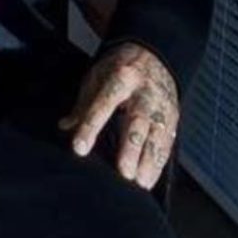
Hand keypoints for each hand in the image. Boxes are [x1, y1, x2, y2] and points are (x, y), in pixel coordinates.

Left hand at [57, 42, 178, 189]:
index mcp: (121, 77)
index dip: (91, 127)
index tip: (79, 148)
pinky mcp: (172, 116)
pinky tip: (150, 178)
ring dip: (149, 161)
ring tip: (140, 183)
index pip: (103, 104)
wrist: (152, 54)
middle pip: (138, 122)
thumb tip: (65, 126)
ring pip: (157, 135)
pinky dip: (159, 162)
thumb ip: (82, 104)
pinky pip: (167, 142)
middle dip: (131, 148)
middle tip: (123, 172)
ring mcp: (161, 105)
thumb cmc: (118, 68)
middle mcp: (144, 92)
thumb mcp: (96, 76)